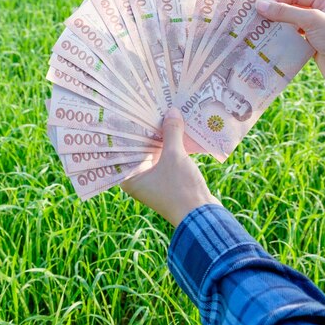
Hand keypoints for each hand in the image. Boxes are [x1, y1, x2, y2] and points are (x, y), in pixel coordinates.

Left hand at [121, 108, 220, 226]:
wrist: (203, 217)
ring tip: (162, 113)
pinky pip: (165, 159)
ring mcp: (153, 181)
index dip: (126, 129)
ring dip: (160, 137)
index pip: (122, 148)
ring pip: (153, 153)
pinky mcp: (167, 181)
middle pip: (138, 149)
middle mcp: (138, 179)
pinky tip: (176, 129)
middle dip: (145, 130)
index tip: (128, 111)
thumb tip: (171, 111)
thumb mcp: (175, 156)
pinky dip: (170, 146)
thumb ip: (171, 132)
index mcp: (129, 177)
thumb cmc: (180, 189)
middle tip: (147, 107)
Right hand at [256, 0, 324, 100]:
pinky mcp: (314, 46)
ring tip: (259, 30)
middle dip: (276, 13)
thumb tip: (260, 5)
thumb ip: (286, 12)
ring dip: (278, 27)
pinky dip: (283, 40)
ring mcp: (319, 31)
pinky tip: (270, 43)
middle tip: (255, 17)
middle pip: (294, 9)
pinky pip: (295, 39)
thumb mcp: (312, 21)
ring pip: (293, 25)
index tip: (259, 4)